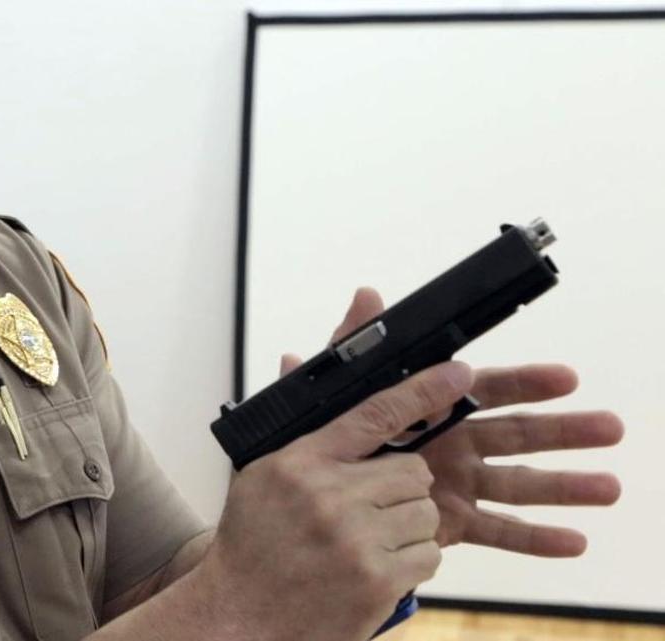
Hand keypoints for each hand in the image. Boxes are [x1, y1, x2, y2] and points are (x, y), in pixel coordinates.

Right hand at [199, 356, 471, 639]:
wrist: (238, 617)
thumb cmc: (251, 546)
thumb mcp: (261, 478)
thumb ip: (300, 435)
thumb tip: (295, 361)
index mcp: (300, 461)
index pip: (373, 413)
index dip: (422, 390)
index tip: (458, 372)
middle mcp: (329, 495)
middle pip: (414, 471)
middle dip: (403, 490)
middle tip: (372, 510)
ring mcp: (355, 540)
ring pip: (426, 514)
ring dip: (407, 529)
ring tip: (367, 544)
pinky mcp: (377, 581)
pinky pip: (428, 556)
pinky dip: (410, 564)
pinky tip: (374, 570)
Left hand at [281, 288, 623, 557]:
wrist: (314, 500)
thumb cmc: (328, 438)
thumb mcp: (336, 391)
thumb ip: (351, 347)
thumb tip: (366, 296)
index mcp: (434, 409)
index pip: (488, 389)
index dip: (527, 382)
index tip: (566, 378)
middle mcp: (456, 443)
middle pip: (519, 434)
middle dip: (565, 430)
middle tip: (610, 427)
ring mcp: (459, 483)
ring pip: (521, 484)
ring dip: (566, 486)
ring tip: (610, 487)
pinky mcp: (453, 523)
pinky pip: (499, 532)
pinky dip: (535, 540)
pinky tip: (576, 543)